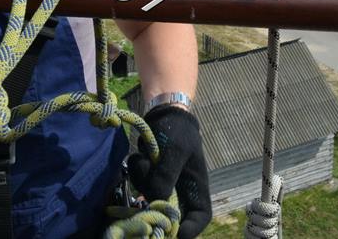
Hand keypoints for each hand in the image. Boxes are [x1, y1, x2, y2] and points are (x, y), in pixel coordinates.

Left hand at [129, 105, 212, 238]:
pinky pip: (139, 184)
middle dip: (157, 211)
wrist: (163, 112)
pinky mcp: (150, 176)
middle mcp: (181, 189)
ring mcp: (164, 183)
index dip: (191, 228)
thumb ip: (166, 175)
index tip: (175, 231)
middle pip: (172, 213)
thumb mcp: (175, 150)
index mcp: (196, 185)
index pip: (201, 215)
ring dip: (143, 182)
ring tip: (144, 159)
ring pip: (150, 197)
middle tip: (144, 207)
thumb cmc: (177, 130)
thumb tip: (154, 200)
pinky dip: (136, 173)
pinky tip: (139, 157)